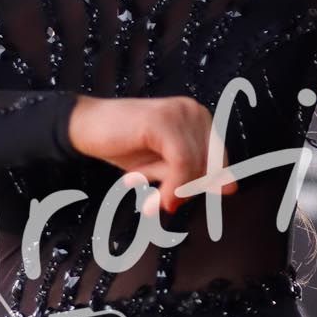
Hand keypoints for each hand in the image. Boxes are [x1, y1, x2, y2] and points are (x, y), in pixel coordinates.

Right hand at [66, 95, 238, 217]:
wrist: (85, 127)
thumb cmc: (123, 146)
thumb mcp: (164, 166)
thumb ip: (195, 175)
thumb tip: (231, 189)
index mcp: (199, 118)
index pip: (220, 160)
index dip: (204, 186)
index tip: (179, 202)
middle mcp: (194, 111)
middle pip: (212, 165)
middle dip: (188, 191)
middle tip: (160, 205)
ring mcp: (180, 113)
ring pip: (198, 167)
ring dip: (176, 194)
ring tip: (152, 205)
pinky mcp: (163, 122)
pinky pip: (182, 164)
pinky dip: (172, 188)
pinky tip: (155, 200)